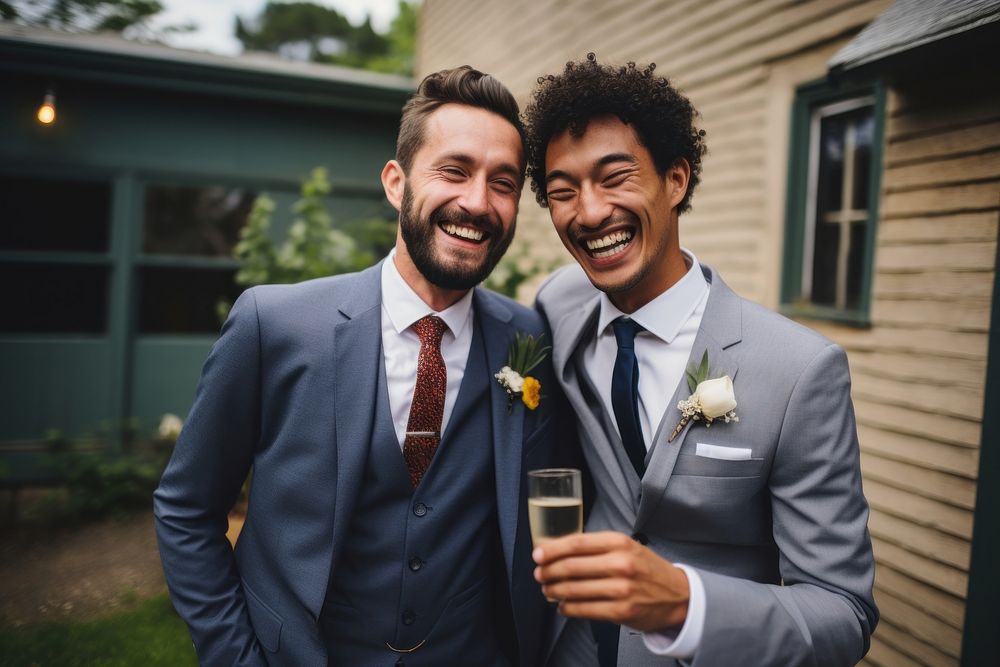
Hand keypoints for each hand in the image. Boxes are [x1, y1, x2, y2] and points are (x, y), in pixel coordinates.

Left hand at [532, 531, 689, 631]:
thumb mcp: (626, 547)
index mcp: (619, 542)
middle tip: (540, 575)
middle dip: (548, 572)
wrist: (679, 595)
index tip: (537, 555)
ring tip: (548, 590)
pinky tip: (563, 606)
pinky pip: (584, 610)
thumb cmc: (646, 569)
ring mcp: (621, 589)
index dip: (552, 550)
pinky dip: (567, 608)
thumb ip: (596, 548)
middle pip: (571, 567)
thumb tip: (557, 552)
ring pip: (574, 590)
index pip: (576, 543)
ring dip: (554, 591)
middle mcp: (620, 564)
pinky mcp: (621, 612)